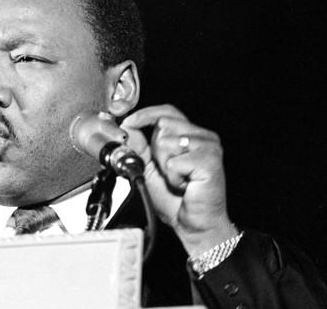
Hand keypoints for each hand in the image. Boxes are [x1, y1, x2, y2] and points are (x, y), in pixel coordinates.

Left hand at [120, 104, 237, 255]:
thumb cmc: (175, 198)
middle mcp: (202, 136)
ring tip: (177, 179)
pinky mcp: (210, 160)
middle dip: (155, 150)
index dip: (145, 115)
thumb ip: (139, 146)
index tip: (128, 122)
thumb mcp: (149, 167)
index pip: (166, 112)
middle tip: (167, 171)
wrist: (194, 224)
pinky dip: (173, 177)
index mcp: (189, 135)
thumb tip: (126, 128)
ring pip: (166, 141)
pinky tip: (184, 185)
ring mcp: (208, 146)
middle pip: (163, 124)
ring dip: (164, 165)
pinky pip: (174, 162)